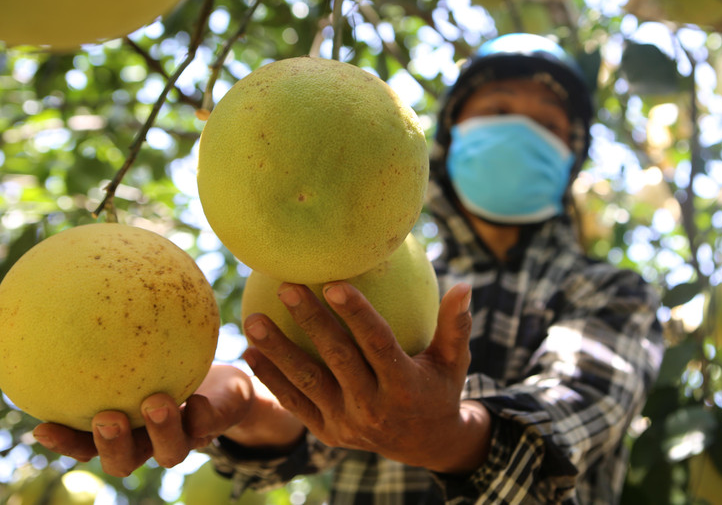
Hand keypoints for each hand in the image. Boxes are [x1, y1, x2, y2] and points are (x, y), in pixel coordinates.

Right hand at [31, 364, 263, 476]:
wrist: (225, 387)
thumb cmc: (169, 366)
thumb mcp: (141, 354)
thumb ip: (116, 345)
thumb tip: (76, 310)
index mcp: (125, 433)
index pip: (86, 446)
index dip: (65, 442)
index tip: (43, 426)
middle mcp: (151, 443)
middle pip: (124, 462)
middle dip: (113, 445)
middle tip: (107, 416)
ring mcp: (185, 438)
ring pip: (170, 453)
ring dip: (162, 430)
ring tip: (156, 401)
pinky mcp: (216, 425)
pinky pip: (209, 425)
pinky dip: (203, 414)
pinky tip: (198, 398)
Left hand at [242, 281, 490, 473]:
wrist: (426, 445)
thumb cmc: (440, 388)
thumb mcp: (455, 361)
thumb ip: (455, 324)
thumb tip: (466, 284)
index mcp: (404, 384)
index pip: (377, 344)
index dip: (356, 314)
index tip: (334, 283)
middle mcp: (373, 406)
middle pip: (337, 359)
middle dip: (310, 322)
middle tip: (287, 288)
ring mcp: (346, 422)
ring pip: (307, 382)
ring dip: (278, 351)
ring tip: (253, 320)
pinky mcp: (327, 432)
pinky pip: (294, 403)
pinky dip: (271, 378)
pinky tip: (248, 351)